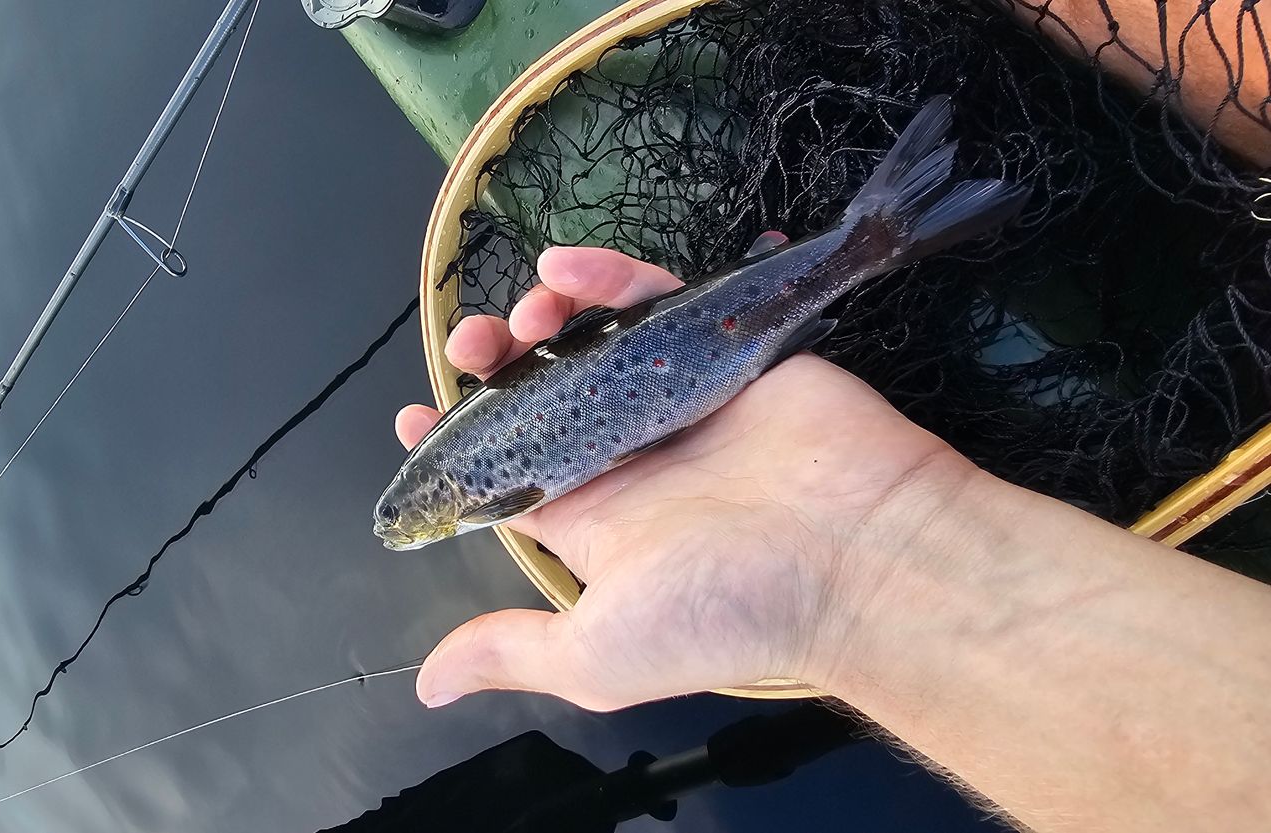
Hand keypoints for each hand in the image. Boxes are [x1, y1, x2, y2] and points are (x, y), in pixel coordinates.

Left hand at [397, 247, 979, 710]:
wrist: (859, 556)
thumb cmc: (728, 608)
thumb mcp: (600, 652)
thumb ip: (514, 652)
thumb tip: (429, 685)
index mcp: (594, 520)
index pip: (510, 474)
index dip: (457, 442)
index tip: (415, 413)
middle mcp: (629, 457)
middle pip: (542, 394)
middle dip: (495, 364)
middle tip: (475, 342)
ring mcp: (675, 399)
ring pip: (591, 342)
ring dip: (544, 318)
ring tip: (523, 310)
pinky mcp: (721, 350)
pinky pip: (656, 301)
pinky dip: (607, 277)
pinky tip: (562, 266)